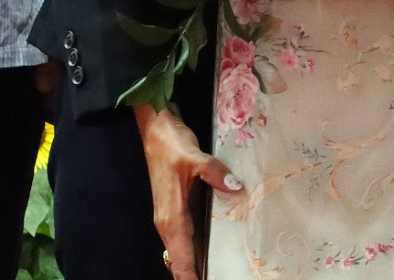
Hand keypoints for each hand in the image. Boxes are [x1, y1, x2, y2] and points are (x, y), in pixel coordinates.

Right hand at [135, 102, 239, 278]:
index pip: (181, 258)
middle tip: (218, 277)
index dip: (190, 277)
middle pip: (180, 260)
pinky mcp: (175, 208)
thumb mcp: (194, 157)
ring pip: (182, 250)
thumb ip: (215, 173)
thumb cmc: (171, 145)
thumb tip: (236, 187)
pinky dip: (196, 249)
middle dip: (194, 274)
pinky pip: (185, 238)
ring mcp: (170, 216)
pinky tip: (211, 249)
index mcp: (171, 218)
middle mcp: (168, 222)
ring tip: (216, 270)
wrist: (156, 128)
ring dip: (195, 263)